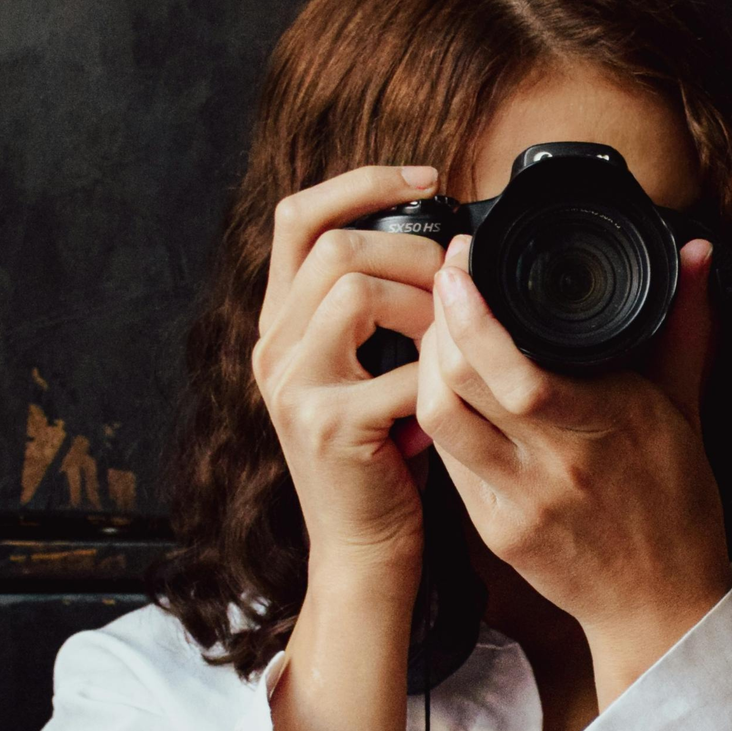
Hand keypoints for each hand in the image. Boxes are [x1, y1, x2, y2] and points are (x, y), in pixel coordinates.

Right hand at [255, 164, 444, 730]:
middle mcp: (273, 348)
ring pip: (354, 287)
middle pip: (332, 243)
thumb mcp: (371, 372)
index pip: (297, 217)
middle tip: (458, 275)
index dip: (360, 182)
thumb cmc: (384, 460)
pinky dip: (439, 370)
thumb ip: (381, 312)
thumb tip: (445, 244)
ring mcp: (293, 387)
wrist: (364, 552)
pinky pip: (396, 364)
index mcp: (281, 325)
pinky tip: (455, 389)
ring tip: (453, 331)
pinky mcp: (330, 426)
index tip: (427, 177)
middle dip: (411, 246)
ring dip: (423, 298)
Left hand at [416, 235, 731, 705]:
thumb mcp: (687, 409)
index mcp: (609, 425)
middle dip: (439, 323)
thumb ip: (685, 325)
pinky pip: (449, 461)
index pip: (515, 367)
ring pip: (440, 420)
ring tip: (439, 335)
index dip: (471, 311)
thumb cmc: (678, 504)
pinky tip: (444, 389)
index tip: (462, 263)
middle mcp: (558, 465)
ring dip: (426, 368)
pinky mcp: (495, 532)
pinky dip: (438, 415)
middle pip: (460, 385)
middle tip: (444, 287)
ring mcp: (521, 503)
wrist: (663, 605)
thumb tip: (698, 252)